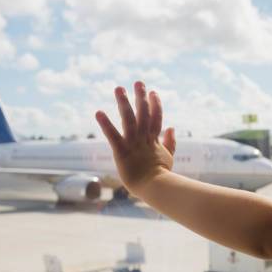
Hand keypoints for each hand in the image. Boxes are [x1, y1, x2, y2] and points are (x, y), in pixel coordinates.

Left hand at [95, 81, 175, 195]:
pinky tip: (98, 112)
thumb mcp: (169, 157)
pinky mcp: (122, 152)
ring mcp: (133, 144)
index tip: (153, 92)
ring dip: (123, 103)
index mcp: (154, 140)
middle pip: (143, 113)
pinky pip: (113, 136)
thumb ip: (170, 142)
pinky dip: (106, 124)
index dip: (155, 104)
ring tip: (118, 88)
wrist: (155, 188)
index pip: (156, 118)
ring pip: (129, 119)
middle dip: (140, 97)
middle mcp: (144, 139)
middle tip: (138, 82)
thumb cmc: (161, 176)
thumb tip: (172, 127)